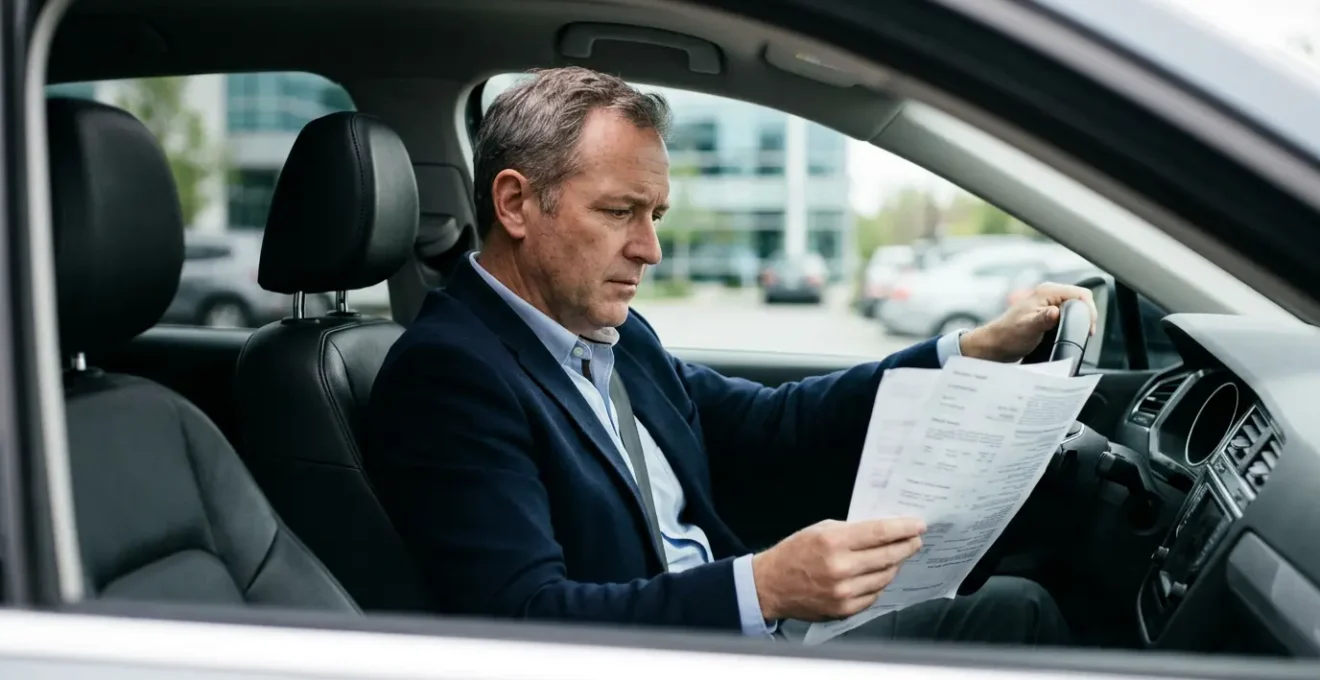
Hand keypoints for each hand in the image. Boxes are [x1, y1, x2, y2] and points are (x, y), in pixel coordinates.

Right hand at [751, 518, 925, 621]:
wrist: (771, 585)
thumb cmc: (794, 553)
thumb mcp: (820, 530)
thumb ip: (851, 530)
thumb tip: (883, 531)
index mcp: (833, 542)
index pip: (879, 533)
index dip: (903, 528)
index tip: (918, 525)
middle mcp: (840, 568)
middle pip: (888, 556)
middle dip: (907, 546)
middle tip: (916, 540)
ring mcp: (844, 592)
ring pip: (885, 576)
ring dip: (895, 565)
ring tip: (898, 555)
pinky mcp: (844, 609)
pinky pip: (874, 594)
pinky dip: (880, 583)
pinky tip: (880, 574)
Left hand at [960, 282, 1097, 362]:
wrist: (994, 345)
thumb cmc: (1007, 336)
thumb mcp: (1028, 328)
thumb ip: (1043, 319)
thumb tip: (1055, 312)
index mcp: (1047, 292)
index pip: (1081, 294)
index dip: (1090, 310)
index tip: (1089, 328)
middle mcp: (1048, 295)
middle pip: (1080, 299)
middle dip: (1087, 315)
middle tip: (1086, 333)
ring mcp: (1048, 304)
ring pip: (1075, 307)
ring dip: (1080, 319)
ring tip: (1080, 334)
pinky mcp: (1047, 313)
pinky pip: (1068, 314)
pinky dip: (1072, 322)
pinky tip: (1070, 333)